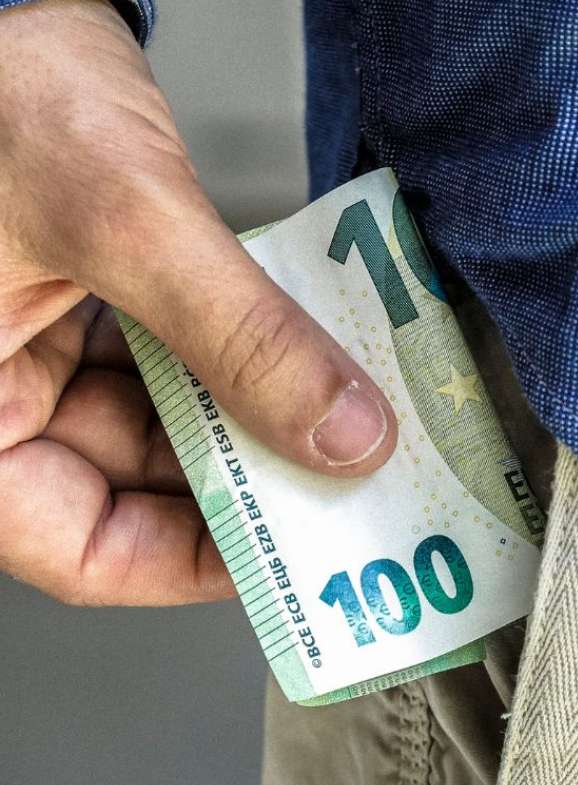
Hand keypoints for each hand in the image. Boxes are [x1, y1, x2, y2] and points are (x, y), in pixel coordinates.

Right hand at [0, 0, 396, 605]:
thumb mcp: (121, 220)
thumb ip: (238, 337)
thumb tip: (340, 433)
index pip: (80, 549)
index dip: (191, 565)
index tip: (294, 551)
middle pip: (129, 489)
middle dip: (240, 480)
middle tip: (338, 480)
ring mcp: (31, 350)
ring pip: (158, 425)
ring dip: (246, 416)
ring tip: (335, 418)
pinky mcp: (73, 303)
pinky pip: (163, 359)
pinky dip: (228, 358)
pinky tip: (293, 354)